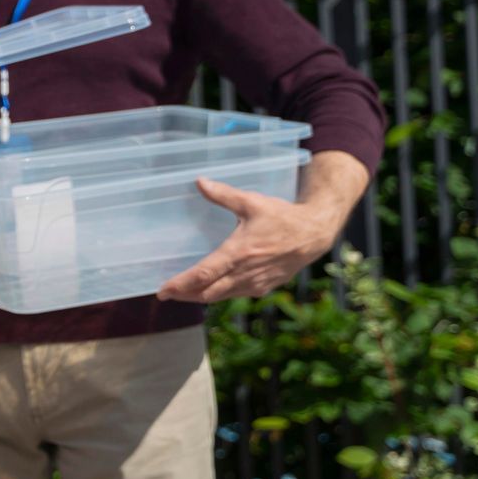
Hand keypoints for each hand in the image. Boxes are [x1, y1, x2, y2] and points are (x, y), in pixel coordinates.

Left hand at [157, 178, 345, 303]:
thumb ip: (223, 194)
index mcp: (239, 253)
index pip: (204, 274)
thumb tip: (199, 182)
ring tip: (183, 292)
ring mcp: (256, 283)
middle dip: (185, 294)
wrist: (314, 234)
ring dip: (201, 296)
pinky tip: (210, 288)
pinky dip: (220, 294)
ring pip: (222, 296)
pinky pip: (236, 295)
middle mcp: (246, 273)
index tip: (163, 291)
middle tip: (166, 293)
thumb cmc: (282, 217)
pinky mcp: (264, 287)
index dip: (181, 285)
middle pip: (208, 292)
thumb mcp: (252, 202)